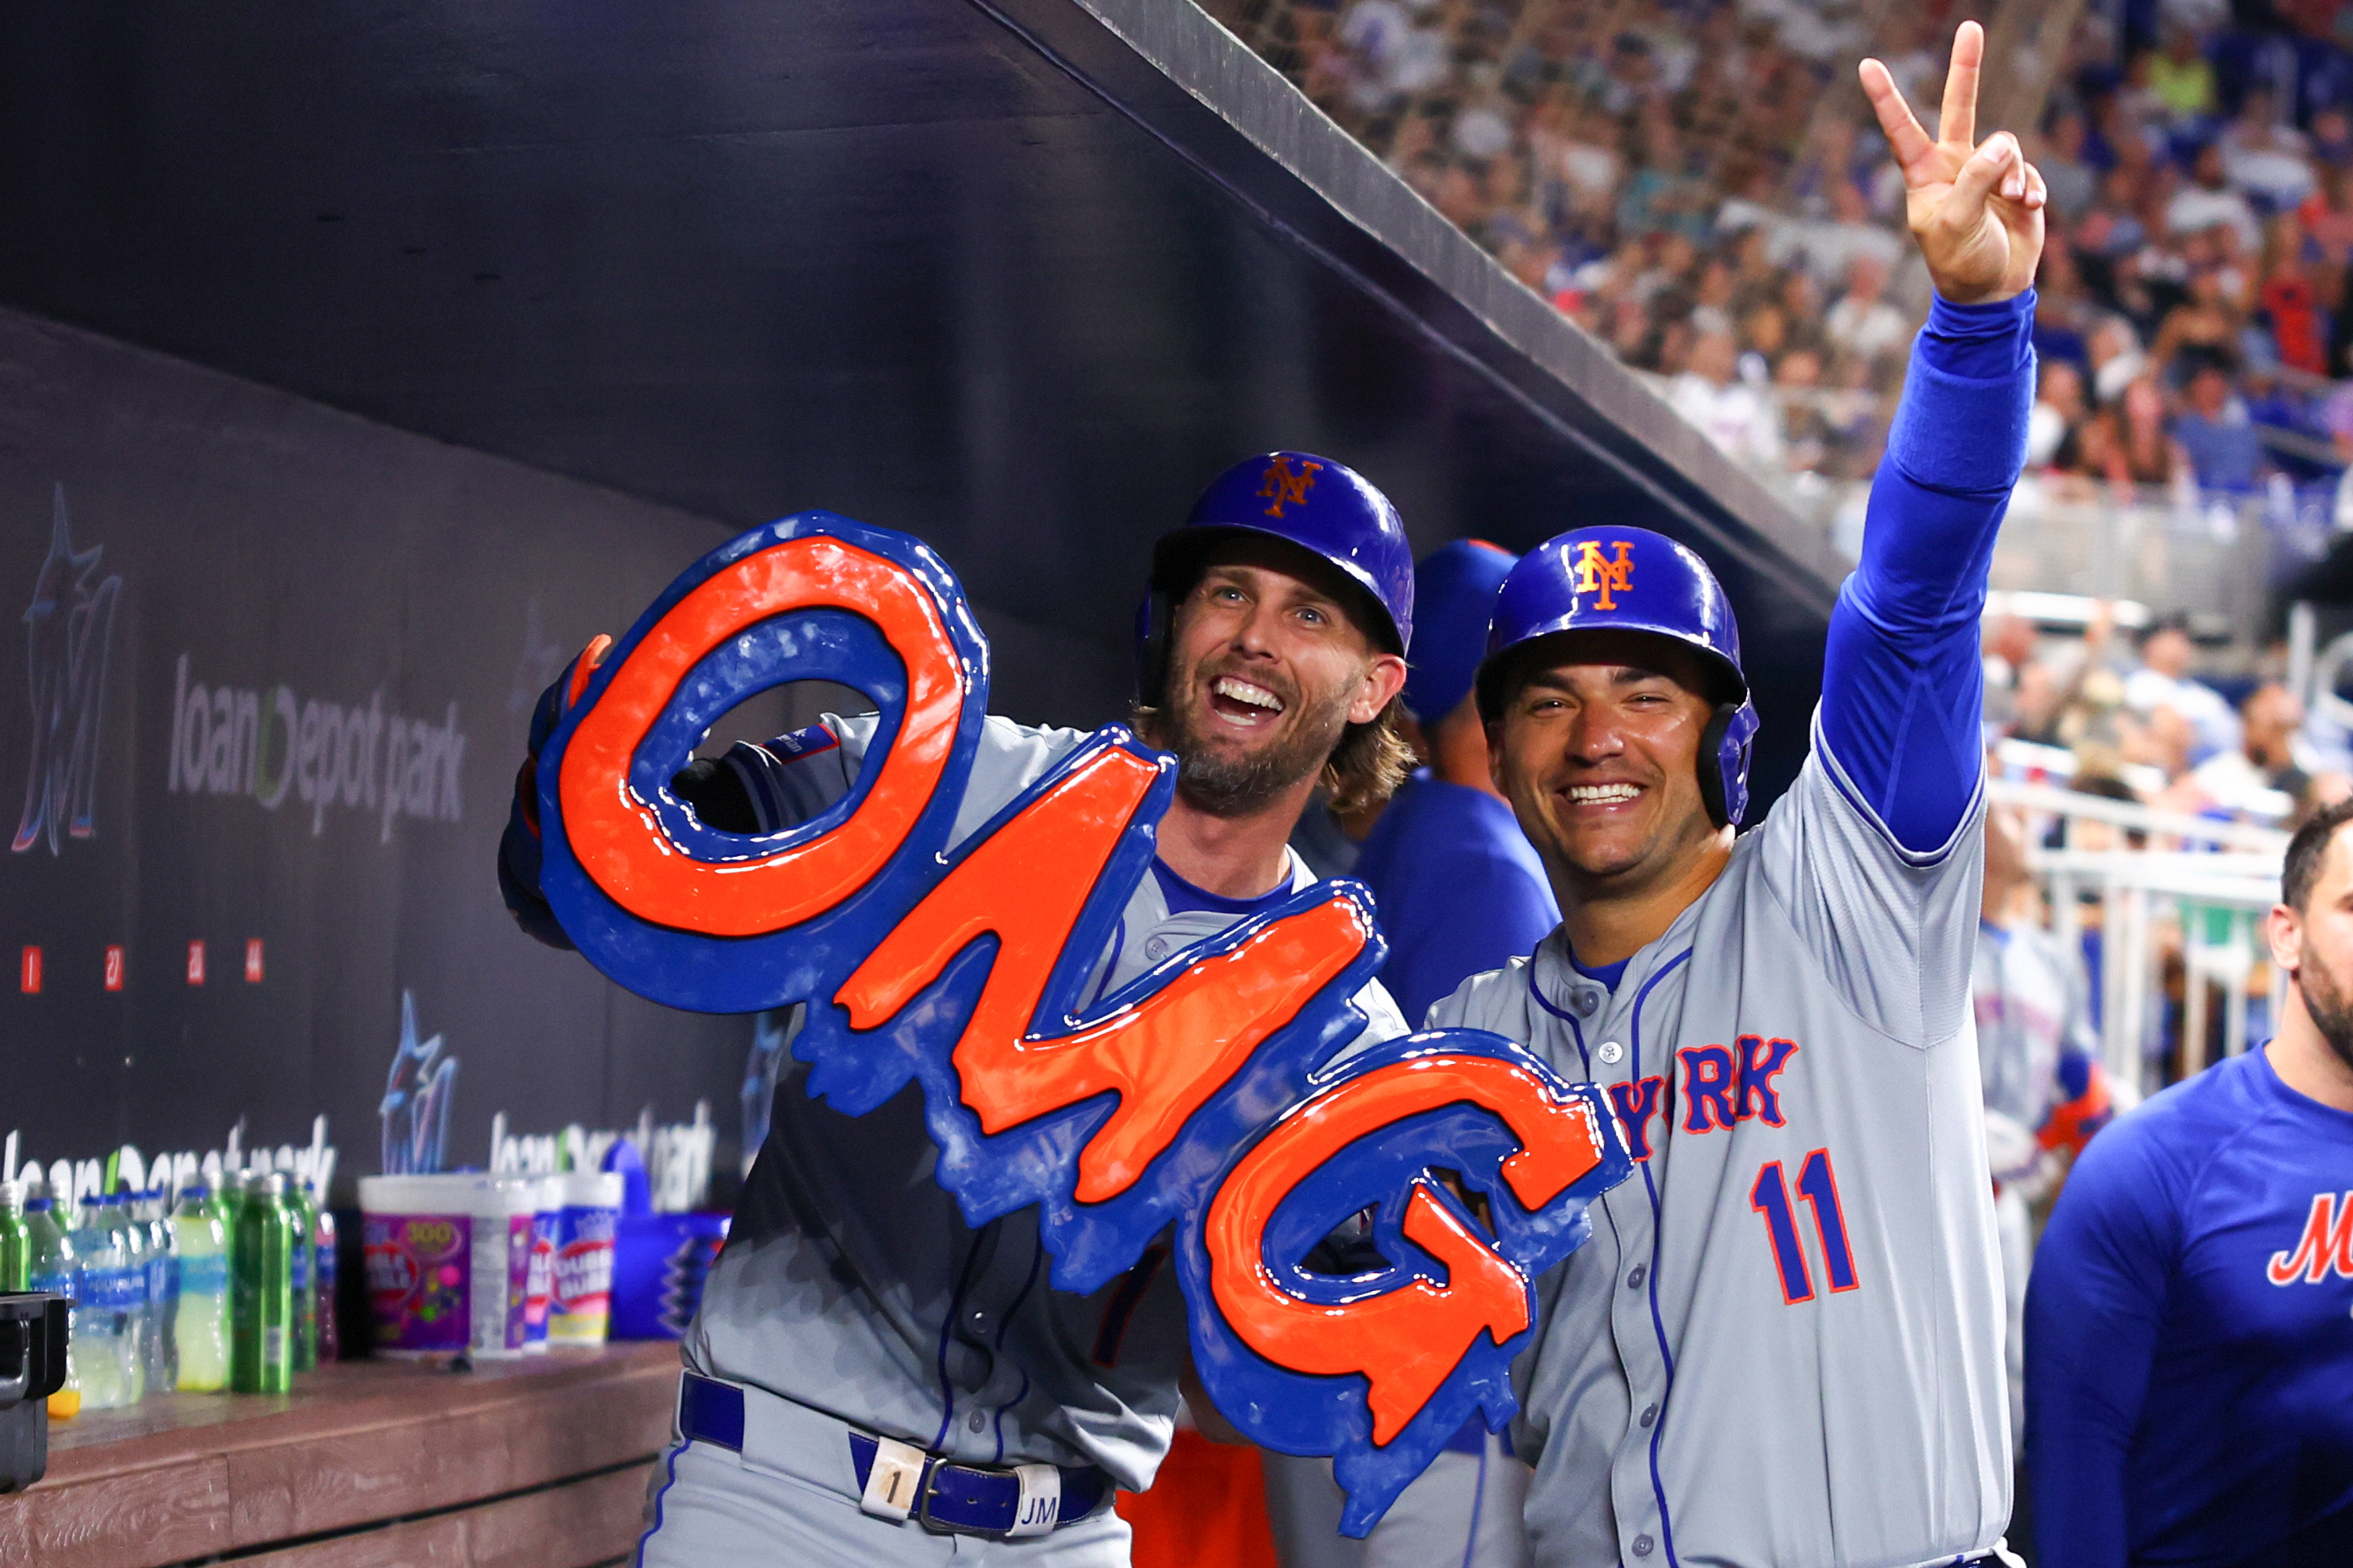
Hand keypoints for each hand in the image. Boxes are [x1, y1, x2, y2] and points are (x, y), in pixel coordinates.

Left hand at [1858, 22, 2045, 304]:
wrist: (1993, 289)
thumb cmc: (1961, 262)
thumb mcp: (1958, 224)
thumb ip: (1976, 181)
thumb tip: (2001, 141)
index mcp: (1925, 177)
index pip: (1902, 131)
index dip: (1887, 99)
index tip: (1867, 66)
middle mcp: (1954, 167)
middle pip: (1959, 108)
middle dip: (1966, 68)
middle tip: (1970, 27)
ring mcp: (1986, 172)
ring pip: (2006, 147)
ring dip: (2012, 174)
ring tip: (2008, 204)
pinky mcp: (2015, 182)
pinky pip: (2028, 170)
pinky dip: (2031, 188)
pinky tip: (2026, 209)